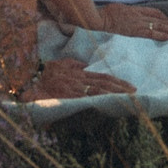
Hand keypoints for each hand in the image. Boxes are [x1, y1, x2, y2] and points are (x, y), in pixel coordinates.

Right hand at [18, 57, 136, 100]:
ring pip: (99, 90)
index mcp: (80, 73)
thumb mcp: (62, 64)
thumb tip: (86, 66)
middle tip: (135, 93)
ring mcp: (76, 88)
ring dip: (114, 94)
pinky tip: (110, 103)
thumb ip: (75, 65)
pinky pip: (88, 98)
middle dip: (121, 89)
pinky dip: (100, 101)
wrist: (31, 79)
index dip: (118, 82)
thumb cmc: (46, 72)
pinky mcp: (69, 96)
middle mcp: (80, 79)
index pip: (103, 77)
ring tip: (128, 98)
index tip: (131, 87)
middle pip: (105, 84)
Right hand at [95, 3, 167, 41]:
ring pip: (159, 26)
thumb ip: (130, 13)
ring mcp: (137, 24)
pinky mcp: (133, 32)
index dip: (167, 17)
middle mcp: (139, 16)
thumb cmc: (106, 14)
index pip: (155, 12)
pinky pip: (149, 34)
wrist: (97, 18)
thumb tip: (136, 18)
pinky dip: (159, 36)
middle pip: (161, 19)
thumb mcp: (120, 9)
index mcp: (136, 11)